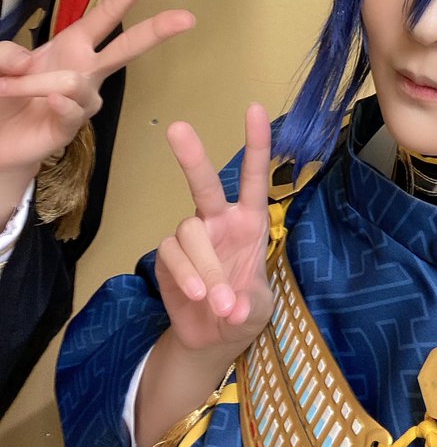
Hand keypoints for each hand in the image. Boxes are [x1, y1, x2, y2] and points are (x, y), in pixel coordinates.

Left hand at [0, 0, 193, 177]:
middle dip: (157, 31)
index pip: (107, 13)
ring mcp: (82, 102)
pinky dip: (56, 103)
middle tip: (187, 18)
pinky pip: (72, 111)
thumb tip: (26, 61)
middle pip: (127, 47)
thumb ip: (4, 53)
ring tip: (6, 87)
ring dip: (36, 82)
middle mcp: (86, 71)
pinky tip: (48, 100)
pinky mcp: (69, 128)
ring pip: (76, 82)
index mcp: (74, 45)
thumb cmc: (3, 94)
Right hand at [155, 104, 273, 359]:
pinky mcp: (167, 257)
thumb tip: (233, 306)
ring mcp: (192, 237)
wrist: (214, 338)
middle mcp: (218, 221)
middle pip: (204, 183)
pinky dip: (187, 276)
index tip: (254, 109)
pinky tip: (198, 295)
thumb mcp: (259, 308)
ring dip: (205, 267)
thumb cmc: (244, 309)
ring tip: (217, 300)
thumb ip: (250, 304)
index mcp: (249, 221)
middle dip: (192, 156)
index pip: (253, 178)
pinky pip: (171, 256)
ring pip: (190, 234)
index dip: (256, 144)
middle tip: (178, 128)